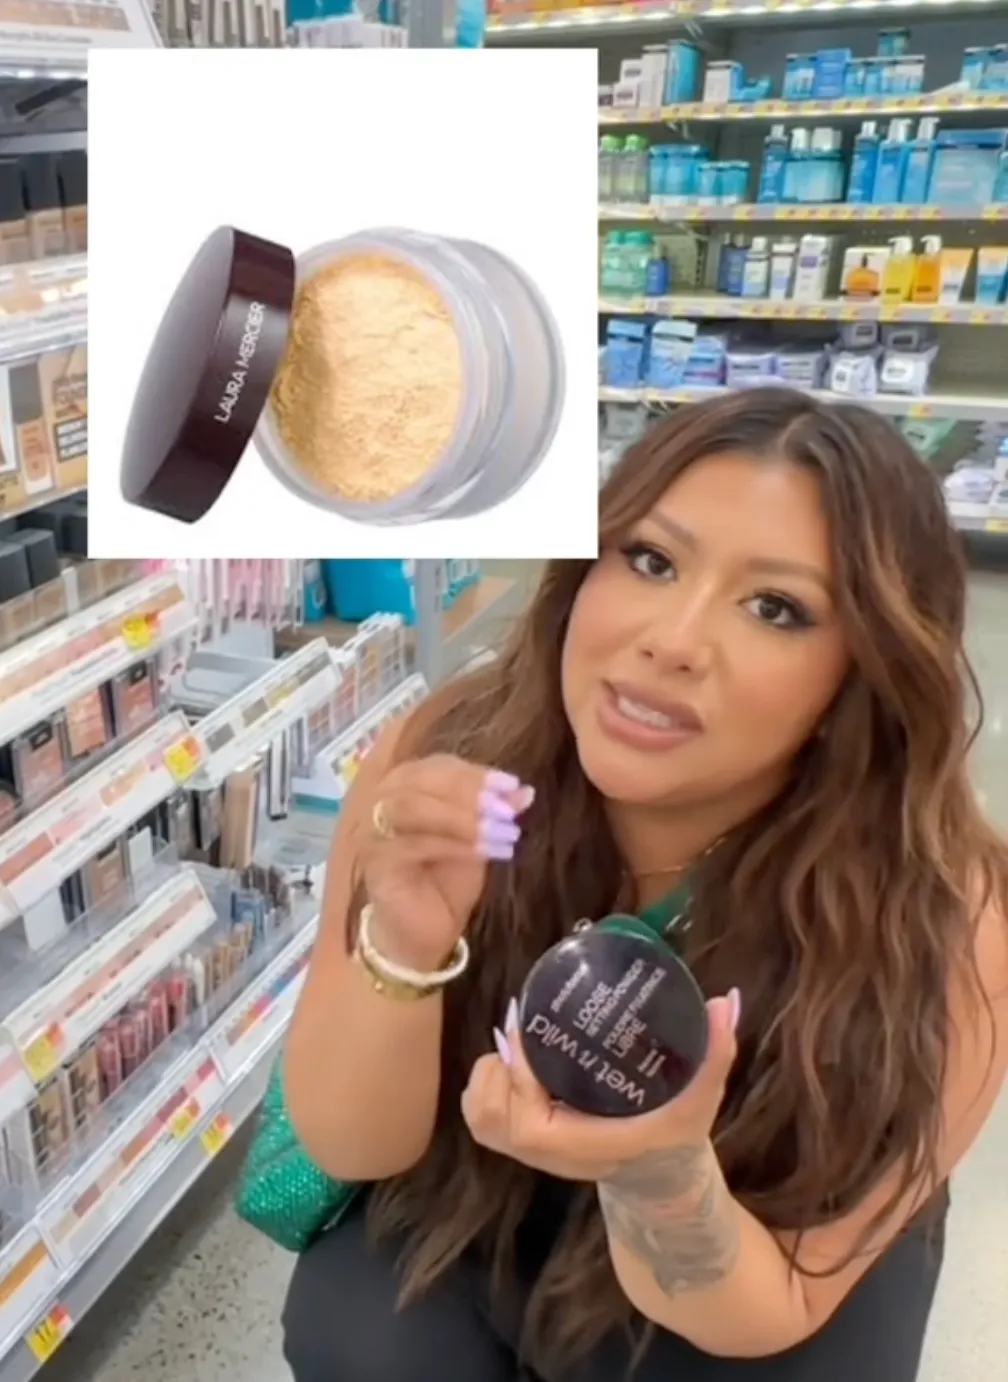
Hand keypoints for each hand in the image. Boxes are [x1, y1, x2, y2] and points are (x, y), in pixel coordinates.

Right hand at [359, 755, 534, 970]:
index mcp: (408, 782)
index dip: (477, 774)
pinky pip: (414, 844)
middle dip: (471, 794)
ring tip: (504, 834)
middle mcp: (384, 798)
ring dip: (464, 819)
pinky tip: (486, 852)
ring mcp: (374, 828)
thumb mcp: (478, 837)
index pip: (441, 766)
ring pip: (416, 808)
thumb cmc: (447, 879)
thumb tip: (525, 791)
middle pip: (425, 781)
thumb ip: (495, 812)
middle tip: (508, 812)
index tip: (513, 785)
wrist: (422, 931)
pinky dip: (455, 844)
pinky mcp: (375, 860)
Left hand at [461, 993, 738, 1180]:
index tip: (527, 1024)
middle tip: (526, 1029)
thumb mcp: (699, 1100)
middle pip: (491, 1116)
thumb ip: (714, 1056)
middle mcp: (548, 1152)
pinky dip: (488, 1086)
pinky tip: (514, 1061)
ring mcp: (531, 1151)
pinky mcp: (522, 1142)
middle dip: (501, 1069)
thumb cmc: (674, 1138)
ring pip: (480, 1115)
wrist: (659, 1177)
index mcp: (582, 1144)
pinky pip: (481, 1115)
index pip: (527, 1119)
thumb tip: (725, 1000)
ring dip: (491, 1076)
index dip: (518, 1071)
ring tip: (519, 1044)